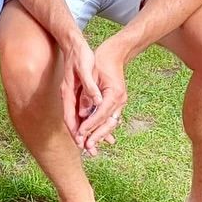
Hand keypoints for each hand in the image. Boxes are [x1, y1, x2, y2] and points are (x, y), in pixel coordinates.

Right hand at [59, 36, 102, 147]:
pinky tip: (98, 124)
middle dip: (81, 137)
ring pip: (78, 117)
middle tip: (90, 151)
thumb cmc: (79, 55)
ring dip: (86, 131)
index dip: (76, 131)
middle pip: (73, 121)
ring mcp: (71, 95)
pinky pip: (82, 110)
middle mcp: (68, 96)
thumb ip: (89, 87)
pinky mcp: (77, 92)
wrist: (73, 43)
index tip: (82, 144)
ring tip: (96, 144)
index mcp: (68, 92)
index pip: (70, 117)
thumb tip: (96, 102)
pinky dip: (89, 120)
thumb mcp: (85, 68)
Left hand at [77, 40, 128, 155]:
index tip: (80, 134)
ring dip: (100, 135)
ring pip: (110, 123)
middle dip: (96, 136)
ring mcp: (120, 102)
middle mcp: (120, 101)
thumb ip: (88, 93)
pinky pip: (110, 118)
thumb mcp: (90, 73)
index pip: (100, 115)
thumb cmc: (100, 61)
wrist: (114, 53)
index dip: (90, 126)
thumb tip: (84, 113)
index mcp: (114, 94)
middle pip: (108, 123)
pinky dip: (103, 127)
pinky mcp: (117, 102)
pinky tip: (97, 136)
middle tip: (86, 147)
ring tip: (90, 146)